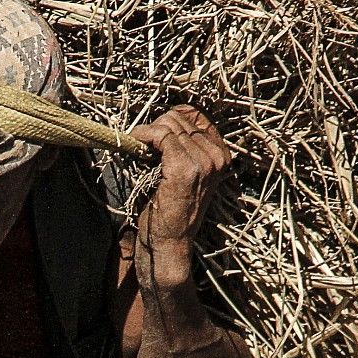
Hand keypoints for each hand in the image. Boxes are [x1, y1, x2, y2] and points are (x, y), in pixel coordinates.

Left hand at [128, 105, 230, 288]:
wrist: (170, 242)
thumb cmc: (172, 211)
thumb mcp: (186, 174)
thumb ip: (184, 147)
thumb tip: (163, 120)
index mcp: (222, 155)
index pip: (195, 115)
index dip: (169, 118)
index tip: (154, 131)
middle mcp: (218, 156)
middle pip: (179, 118)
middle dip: (155, 127)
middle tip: (142, 145)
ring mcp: (204, 162)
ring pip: (168, 124)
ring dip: (147, 132)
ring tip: (139, 149)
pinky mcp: (185, 168)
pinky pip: (160, 135)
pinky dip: (143, 136)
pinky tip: (136, 144)